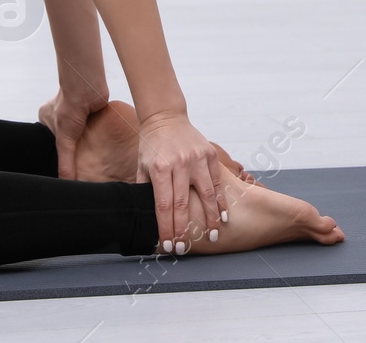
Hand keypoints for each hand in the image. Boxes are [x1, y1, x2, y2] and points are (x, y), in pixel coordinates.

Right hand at [39, 86, 107, 179]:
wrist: (88, 85)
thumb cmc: (69, 105)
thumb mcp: (64, 139)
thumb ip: (65, 162)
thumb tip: (65, 182)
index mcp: (46, 118)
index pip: (51, 143)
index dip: (57, 156)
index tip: (66, 170)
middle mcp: (61, 116)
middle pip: (68, 140)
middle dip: (75, 152)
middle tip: (82, 171)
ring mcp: (77, 115)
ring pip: (82, 137)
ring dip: (88, 147)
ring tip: (94, 165)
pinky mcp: (92, 114)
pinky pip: (94, 131)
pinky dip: (98, 140)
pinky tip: (102, 151)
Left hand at [136, 110, 225, 252]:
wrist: (165, 117)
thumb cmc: (151, 146)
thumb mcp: (142, 166)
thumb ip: (144, 190)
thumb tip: (142, 219)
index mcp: (160, 168)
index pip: (164, 206)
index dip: (166, 228)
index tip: (169, 245)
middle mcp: (179, 163)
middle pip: (184, 204)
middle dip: (185, 229)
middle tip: (186, 248)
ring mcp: (197, 158)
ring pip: (206, 194)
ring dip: (210, 218)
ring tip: (213, 236)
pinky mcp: (209, 153)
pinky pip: (217, 181)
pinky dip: (220, 199)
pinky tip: (223, 214)